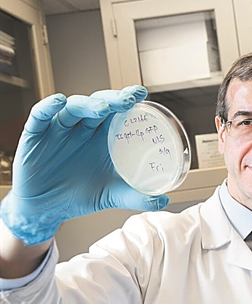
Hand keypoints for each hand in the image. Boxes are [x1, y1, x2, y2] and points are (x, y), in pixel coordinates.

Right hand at [0, 86, 168, 245]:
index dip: (129, 99)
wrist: (48, 209)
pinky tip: (58, 102)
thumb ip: (137, 196)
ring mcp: (59, 130)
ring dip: (88, 104)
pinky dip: (48, 107)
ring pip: (73, 108)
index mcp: (104, 136)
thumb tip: (163, 200)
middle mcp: (83, 128)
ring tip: (104, 107)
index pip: (118, 112)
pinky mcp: (35, 135)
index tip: (142, 93)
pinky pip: (40, 117)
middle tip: (128, 100)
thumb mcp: (113, 195)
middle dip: (114, 99)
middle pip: (99, 105)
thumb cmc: (82, 194)